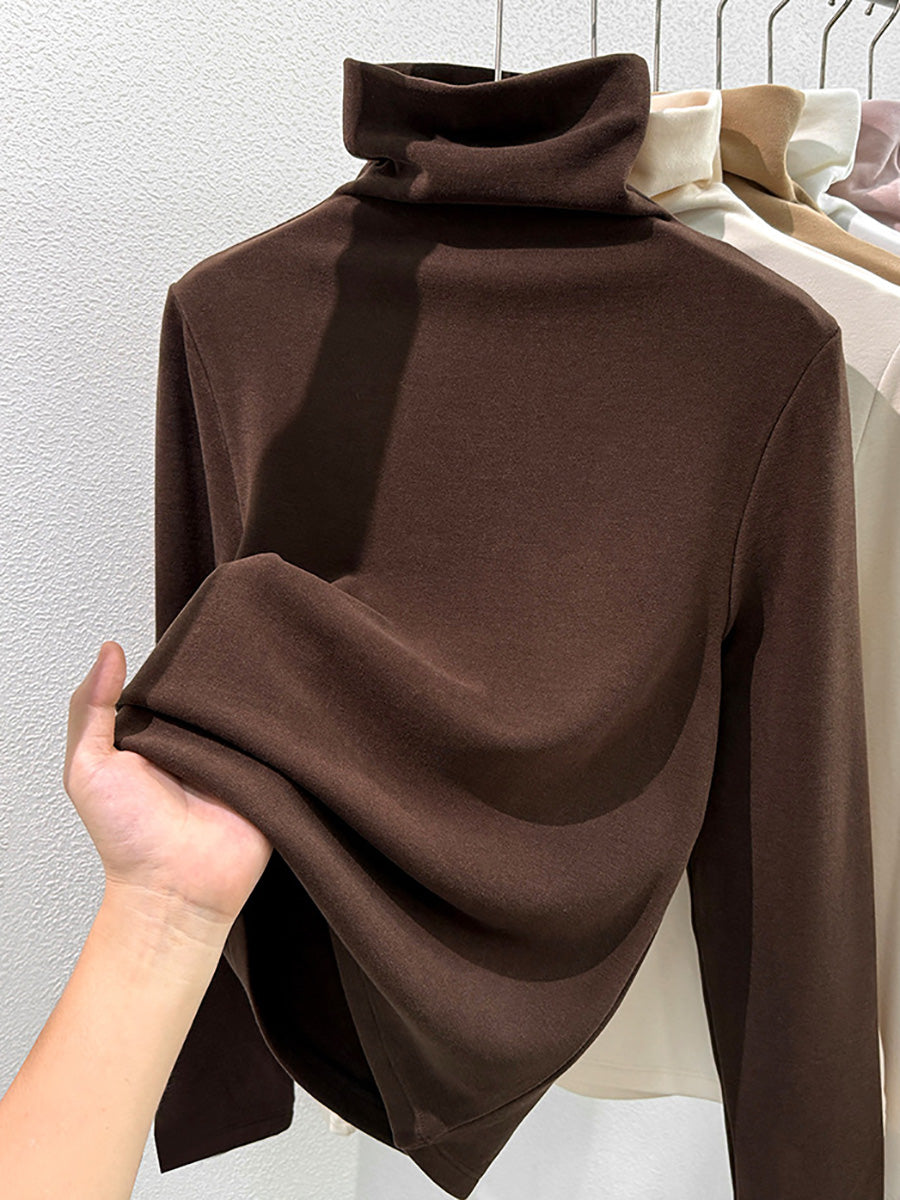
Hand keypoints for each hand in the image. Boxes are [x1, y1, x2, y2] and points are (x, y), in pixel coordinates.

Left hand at [63, 641, 272, 932]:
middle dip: (232, 671)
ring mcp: (239, 761)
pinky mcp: (273, 780)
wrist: (175, 889)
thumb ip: (91, 709)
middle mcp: (201, 744)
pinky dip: (291, 730)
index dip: (187, 657)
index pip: (178, 683)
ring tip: (280, 661)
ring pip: (256, 716)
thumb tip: (110, 648)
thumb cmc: (126, 836)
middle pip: (222, 695)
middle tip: (249, 637)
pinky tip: (299, 704)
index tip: (203, 626)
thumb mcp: (89, 766)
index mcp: (160, 734)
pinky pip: (286, 746)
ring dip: (265, 698)